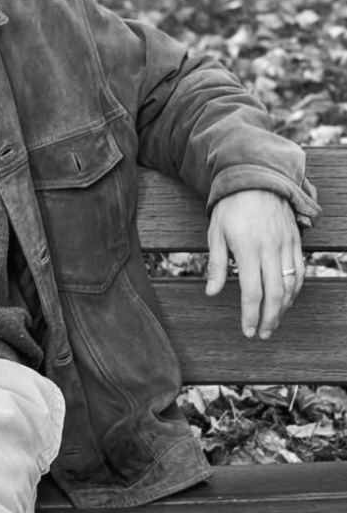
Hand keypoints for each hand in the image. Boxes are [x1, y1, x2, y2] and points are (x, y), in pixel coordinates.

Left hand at [205, 189, 303, 338]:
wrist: (257, 179)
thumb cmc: (231, 207)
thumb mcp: (216, 234)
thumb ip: (216, 265)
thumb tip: (212, 293)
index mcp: (248, 250)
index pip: (252, 292)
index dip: (250, 315)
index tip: (247, 331)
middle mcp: (271, 250)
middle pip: (276, 294)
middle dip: (269, 318)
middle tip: (262, 334)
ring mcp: (287, 245)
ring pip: (292, 285)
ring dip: (284, 307)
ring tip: (273, 322)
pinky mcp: (296, 240)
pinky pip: (300, 270)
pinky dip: (296, 289)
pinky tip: (287, 300)